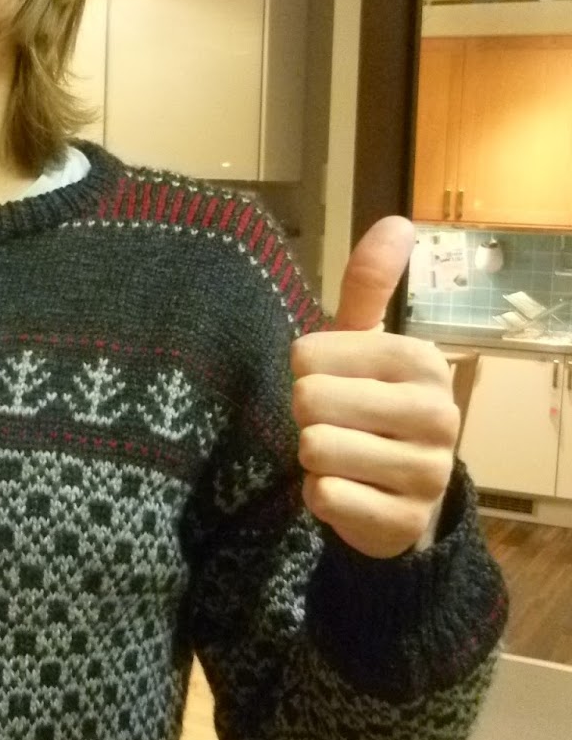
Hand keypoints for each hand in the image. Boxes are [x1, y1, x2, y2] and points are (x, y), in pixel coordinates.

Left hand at [290, 216, 459, 558]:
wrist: (403, 496)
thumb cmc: (372, 405)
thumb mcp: (367, 344)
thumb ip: (370, 285)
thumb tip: (397, 219)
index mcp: (419, 361)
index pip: (307, 356)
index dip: (304, 374)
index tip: (336, 385)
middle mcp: (436, 414)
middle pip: (308, 401)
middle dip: (306, 416)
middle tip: (335, 424)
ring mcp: (426, 472)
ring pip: (316, 450)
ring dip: (312, 458)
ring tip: (343, 457)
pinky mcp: (403, 520)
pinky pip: (325, 497)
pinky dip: (320, 496)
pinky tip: (347, 491)